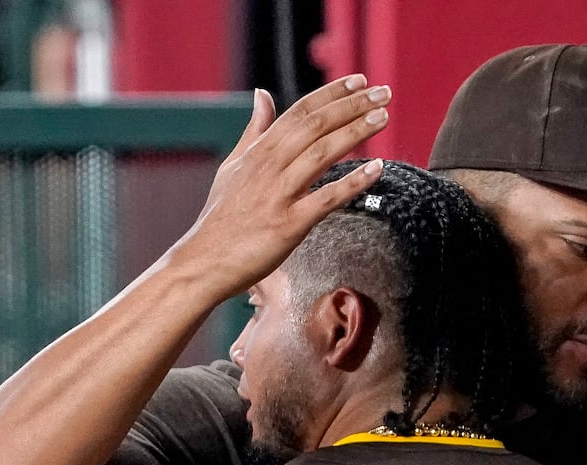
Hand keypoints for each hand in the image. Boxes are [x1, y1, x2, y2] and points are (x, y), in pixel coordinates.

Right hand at [170, 75, 389, 299]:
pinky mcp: (288, 225)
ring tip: (383, 117)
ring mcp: (278, 195)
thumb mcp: (233, 166)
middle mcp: (269, 167)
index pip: (300, 112)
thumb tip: (262, 94)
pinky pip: (325, 199)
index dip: (332, 94)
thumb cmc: (220, 219)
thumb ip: (254, 130)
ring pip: (322, 154)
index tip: (359, 81)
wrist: (203, 262)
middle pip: (315, 125)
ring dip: (355, 132)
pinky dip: (352, 182)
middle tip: (383, 93)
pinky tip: (376, 169)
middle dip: (352, 105)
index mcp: (259, 152)